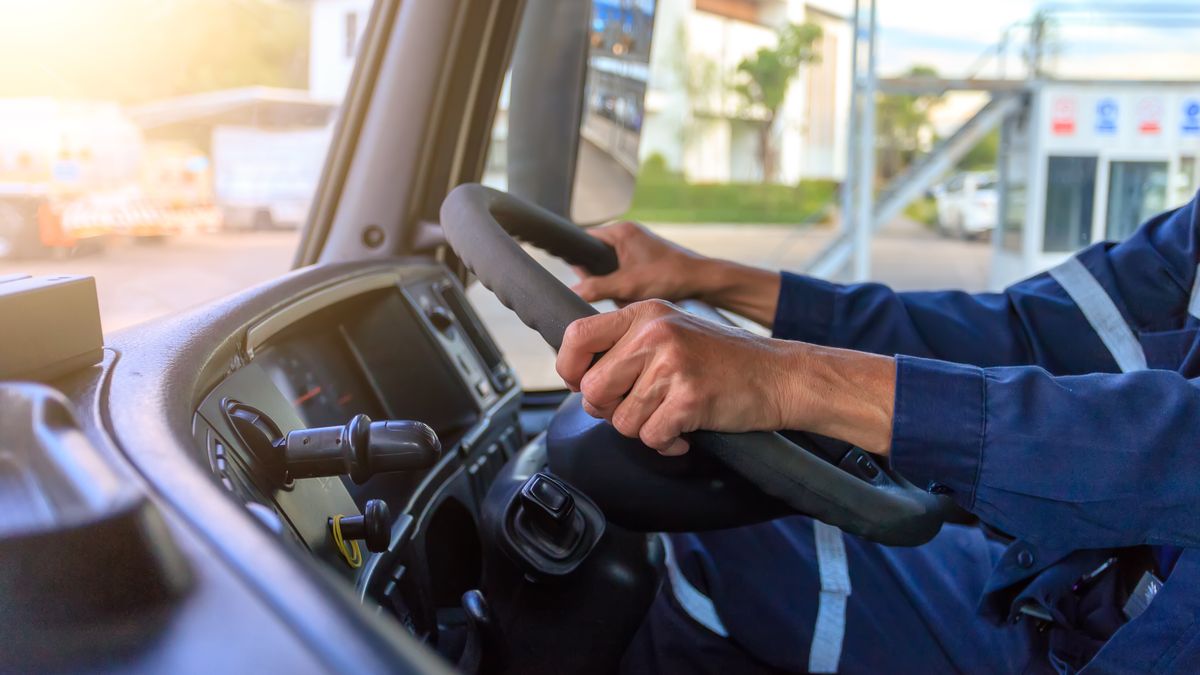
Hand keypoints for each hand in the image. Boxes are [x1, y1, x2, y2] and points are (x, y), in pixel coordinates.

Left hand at [556, 300, 799, 454]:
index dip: (568, 369)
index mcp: (644, 314)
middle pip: (592, 389)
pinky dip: (666, 444)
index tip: (581, 384)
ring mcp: (672, 365)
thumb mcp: (672, 332)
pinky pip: (651, 438)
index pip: (576, 336)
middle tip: (639, 409)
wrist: (780, 375)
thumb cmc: (724, 360)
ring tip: (670, 416)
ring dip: (644, 429)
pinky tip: (685, 432)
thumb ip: (628, 345)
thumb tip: (579, 376)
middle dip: (609, 410)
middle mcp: (654, 333)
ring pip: (621, 420)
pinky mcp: (689, 398)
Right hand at [571, 221, 783, 326]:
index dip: (580, 261)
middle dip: (602, 280)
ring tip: (631, 295)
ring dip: (617, 287)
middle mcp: (627, 234)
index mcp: (620, 231)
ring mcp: (637, 247)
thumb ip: (597, 288)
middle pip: (596, 258)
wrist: (703, 281)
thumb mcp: (627, 285)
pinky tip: (639, 297)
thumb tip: (572, 292)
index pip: (584, 240)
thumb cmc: (670, 275)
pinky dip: (629, 288)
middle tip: (616, 292)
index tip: (583, 279)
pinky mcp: (645, 260)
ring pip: (611, 270)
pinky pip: (625, 275)